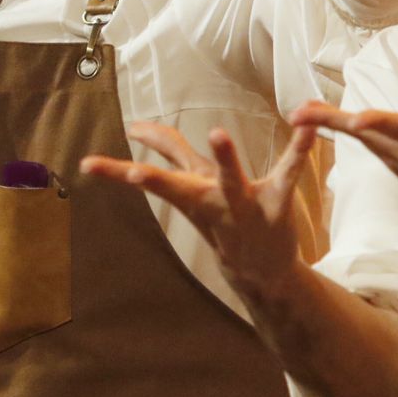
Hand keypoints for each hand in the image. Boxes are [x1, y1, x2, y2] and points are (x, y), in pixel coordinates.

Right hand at [81, 122, 317, 293]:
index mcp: (188, 191)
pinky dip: (299, 149)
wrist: (262, 269)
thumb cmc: (222, 218)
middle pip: (176, 186)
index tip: (88, 165)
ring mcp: (241, 202)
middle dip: (153, 180)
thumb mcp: (190, 187)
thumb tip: (137, 127)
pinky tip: (309, 129)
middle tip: (133, 174)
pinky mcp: (276, 200)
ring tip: (216, 134)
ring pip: (229, 178)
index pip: (146, 176)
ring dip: (224, 158)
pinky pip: (288, 170)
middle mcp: (209, 197)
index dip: (116, 170)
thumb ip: (167, 153)